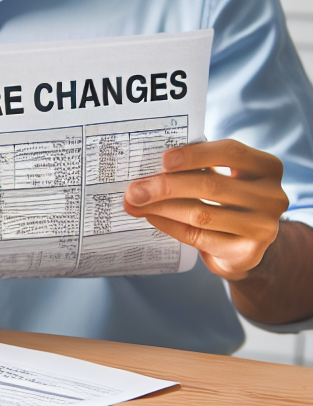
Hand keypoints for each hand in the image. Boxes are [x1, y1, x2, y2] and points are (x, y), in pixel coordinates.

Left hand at [122, 139, 289, 280]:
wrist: (246, 244)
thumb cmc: (226, 198)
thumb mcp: (222, 176)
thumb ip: (196, 168)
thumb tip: (146, 170)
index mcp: (266, 167)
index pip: (231, 152)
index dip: (195, 154)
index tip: (163, 160)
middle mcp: (272, 196)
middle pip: (211, 186)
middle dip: (166, 186)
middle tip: (134, 189)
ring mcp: (263, 227)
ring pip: (201, 214)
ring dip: (161, 207)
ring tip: (133, 203)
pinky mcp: (246, 252)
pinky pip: (197, 236)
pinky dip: (168, 224)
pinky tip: (150, 216)